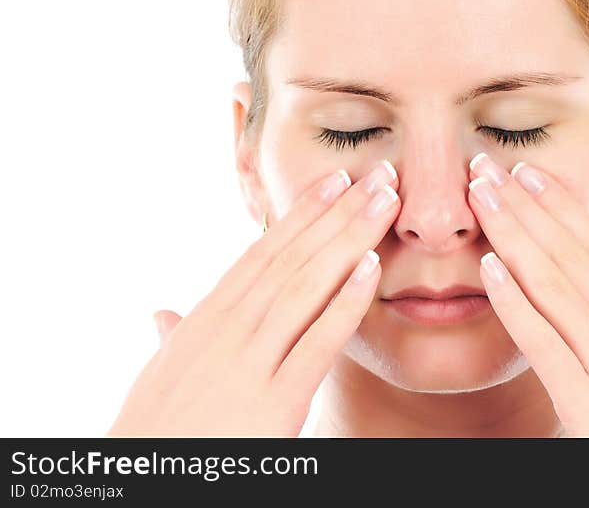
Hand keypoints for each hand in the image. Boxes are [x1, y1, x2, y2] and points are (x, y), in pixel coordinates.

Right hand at [107, 160, 400, 435]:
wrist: (141, 486)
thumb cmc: (155, 433)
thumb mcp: (162, 377)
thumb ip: (173, 340)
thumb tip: (164, 313)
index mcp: (206, 320)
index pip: (262, 254)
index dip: (303, 214)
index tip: (335, 180)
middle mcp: (227, 329)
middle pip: (292, 258)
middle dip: (338, 213)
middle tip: (379, 174)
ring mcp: (248, 362)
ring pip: (305, 286)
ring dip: (350, 239)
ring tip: (385, 203)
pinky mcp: (272, 402)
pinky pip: (316, 344)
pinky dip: (345, 302)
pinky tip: (372, 269)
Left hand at [467, 153, 588, 436]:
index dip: (562, 207)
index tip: (530, 174)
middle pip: (569, 251)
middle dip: (524, 206)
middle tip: (485, 168)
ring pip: (552, 282)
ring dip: (511, 235)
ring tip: (480, 198)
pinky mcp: (588, 400)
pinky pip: (543, 342)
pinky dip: (513, 302)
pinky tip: (487, 269)